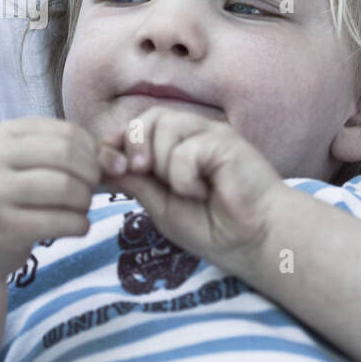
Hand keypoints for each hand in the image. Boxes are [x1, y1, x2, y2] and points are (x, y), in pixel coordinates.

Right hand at [0, 117, 124, 275]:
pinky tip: (72, 227)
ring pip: (69, 188)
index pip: (69, 133)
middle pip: (70, 156)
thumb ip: (75, 155)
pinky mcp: (5, 226)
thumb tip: (122, 160)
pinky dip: (80, 226)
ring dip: (85, 203)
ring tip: (78, 210)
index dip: (95, 153)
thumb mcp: (31, 166)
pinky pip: (64, 221)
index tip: (98, 172)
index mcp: (4, 135)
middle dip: (92, 176)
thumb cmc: (7, 199)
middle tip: (88, 193)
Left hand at [101, 106, 287, 271]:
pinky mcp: (226, 141)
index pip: (138, 129)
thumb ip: (137, 183)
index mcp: (178, 149)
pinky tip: (205, 191)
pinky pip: (185, 149)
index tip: (114, 170)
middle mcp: (195, 136)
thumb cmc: (216, 229)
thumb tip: (105, 165)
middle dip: (135, 148)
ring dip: (163, 165)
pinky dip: (185, 177)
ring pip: (162, 125)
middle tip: (145, 175)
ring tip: (186, 190)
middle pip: (146, 119)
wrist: (255, 241)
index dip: (118, 144)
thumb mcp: (163, 207)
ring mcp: (211, 135)